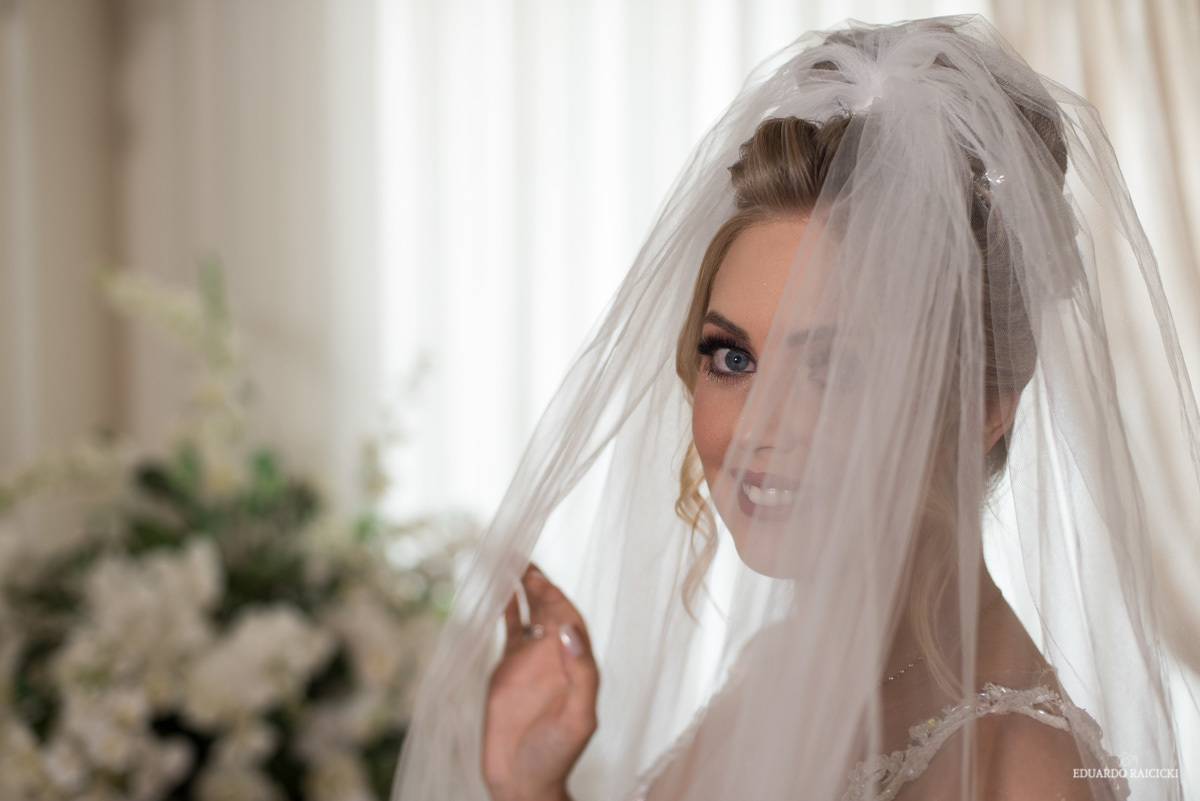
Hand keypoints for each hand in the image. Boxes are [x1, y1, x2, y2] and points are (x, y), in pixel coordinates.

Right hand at [482, 564, 598, 800]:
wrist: (523, 780)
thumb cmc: (557, 755)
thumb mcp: (579, 718)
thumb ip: (582, 675)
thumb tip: (572, 632)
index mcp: (576, 664)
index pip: (571, 620)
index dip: (558, 598)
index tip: (541, 582)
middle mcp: (556, 657)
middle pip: (551, 609)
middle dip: (540, 583)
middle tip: (522, 559)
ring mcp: (532, 659)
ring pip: (531, 613)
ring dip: (524, 588)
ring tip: (511, 561)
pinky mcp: (508, 667)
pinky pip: (510, 628)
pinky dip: (506, 608)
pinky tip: (500, 589)